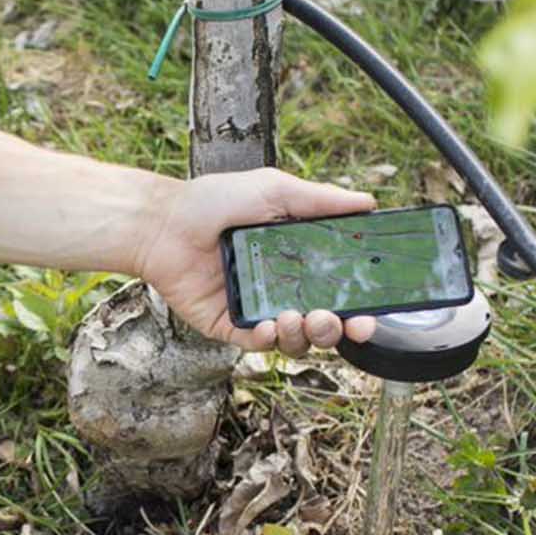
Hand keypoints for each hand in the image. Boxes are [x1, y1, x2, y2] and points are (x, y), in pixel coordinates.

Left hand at [133, 167, 379, 355]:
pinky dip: (268, 340)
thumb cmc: (215, 201)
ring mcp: (255, 309)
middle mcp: (282, 289)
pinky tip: (271, 326)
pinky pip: (254, 344)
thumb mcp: (275, 191)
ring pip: (293, 341)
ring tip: (298, 315)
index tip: (371, 317)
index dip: (360, 311)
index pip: (340, 294)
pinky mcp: (227, 324)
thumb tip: (369, 202)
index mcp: (300, 261)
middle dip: (335, 330)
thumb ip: (322, 201)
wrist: (164, 222)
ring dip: (305, 335)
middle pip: (323, 326)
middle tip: (333, 318)